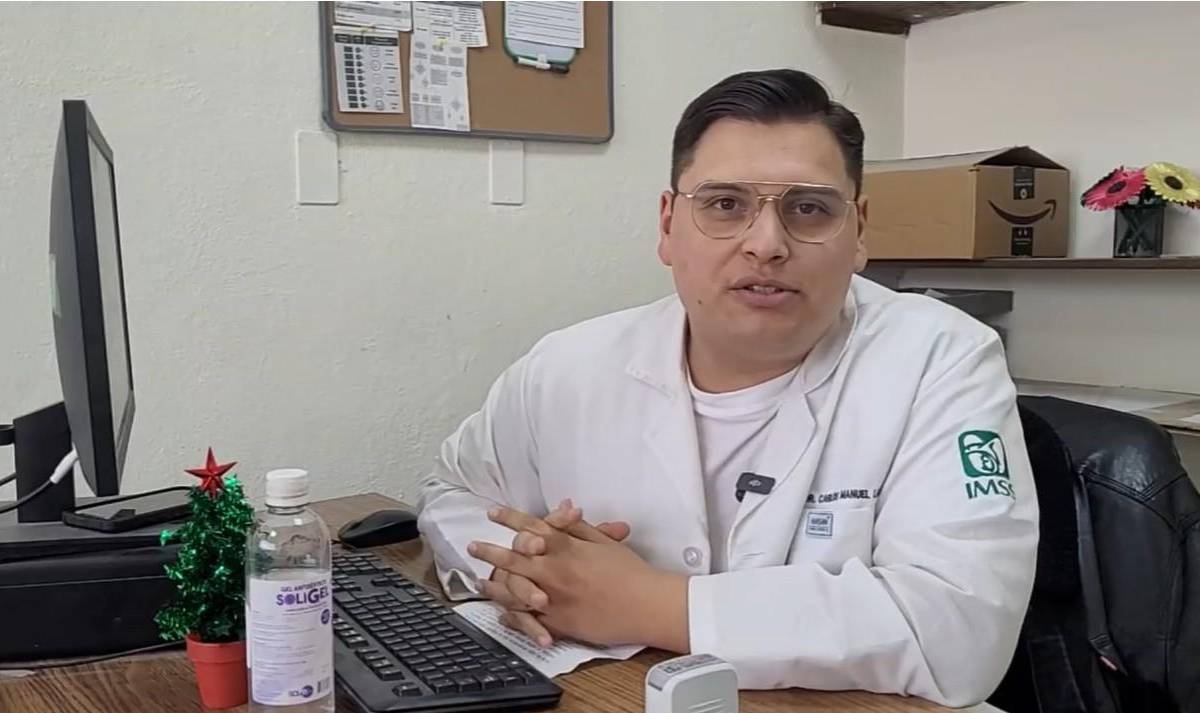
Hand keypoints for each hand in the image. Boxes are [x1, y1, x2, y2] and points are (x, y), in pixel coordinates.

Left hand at [470, 506, 688, 650]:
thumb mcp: (604, 543)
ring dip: (494, 583)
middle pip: (513, 557)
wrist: (647, 605)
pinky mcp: (559, 622)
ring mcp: (554, 597)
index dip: (509, 518)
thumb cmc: (631, 572)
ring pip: (514, 589)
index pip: (532, 526)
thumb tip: (564, 509)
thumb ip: (579, 528)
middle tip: (473, 546)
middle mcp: (555, 570)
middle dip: (490, 550)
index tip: (492, 513)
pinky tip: (502, 613)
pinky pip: (528, 619)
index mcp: (567, 547)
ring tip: (479, 581)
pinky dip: (513, 615)